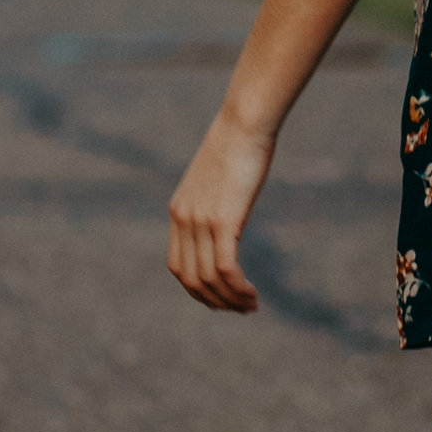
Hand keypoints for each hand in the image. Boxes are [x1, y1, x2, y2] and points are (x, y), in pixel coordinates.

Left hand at [166, 112, 275, 311]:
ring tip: (251, 306)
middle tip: (241, 309)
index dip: (198, 291)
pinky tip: (253, 294)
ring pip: (209, 279)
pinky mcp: (222, 220)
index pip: (178, 267)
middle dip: (215, 302)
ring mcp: (201, 221)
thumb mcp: (218, 177)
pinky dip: (238, 288)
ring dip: (230, 300)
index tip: (223, 298)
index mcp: (178, 211)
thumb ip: (216, 199)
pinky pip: (225, 268)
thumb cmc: (238, 143)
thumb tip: (228, 208)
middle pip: (191, 279)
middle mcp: (184, 219)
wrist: (244, 122)